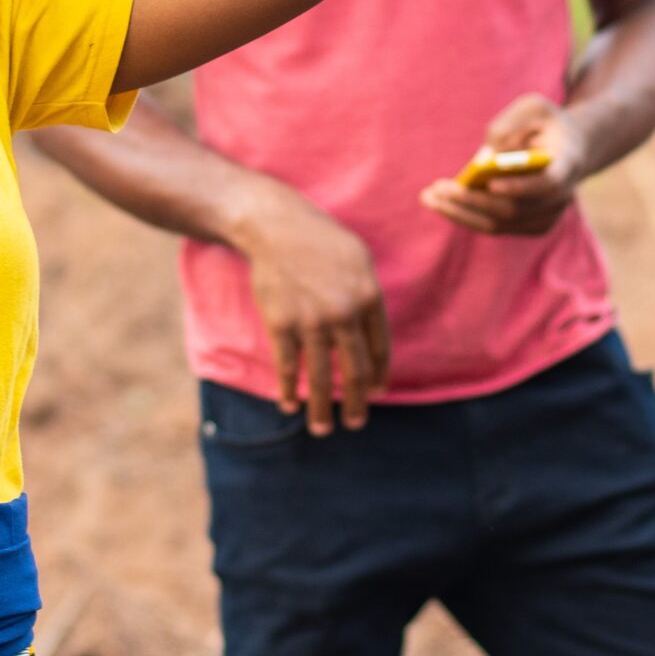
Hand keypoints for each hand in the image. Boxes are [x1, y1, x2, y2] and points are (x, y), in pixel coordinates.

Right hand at [231, 185, 390, 434]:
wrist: (275, 226)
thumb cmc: (320, 238)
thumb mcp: (359, 258)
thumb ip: (369, 296)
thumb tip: (373, 338)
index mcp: (369, 297)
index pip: (379, 349)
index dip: (378, 376)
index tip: (376, 393)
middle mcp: (344, 314)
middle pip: (354, 371)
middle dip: (357, 403)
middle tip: (356, 423)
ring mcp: (311, 321)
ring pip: (320, 377)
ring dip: (321, 408)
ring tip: (322, 429)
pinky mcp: (281, 324)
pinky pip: (287, 367)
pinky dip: (287, 390)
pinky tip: (289, 406)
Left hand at [421, 95, 586, 236]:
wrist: (565, 145)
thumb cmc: (543, 121)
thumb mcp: (531, 108)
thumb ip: (508, 127)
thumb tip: (481, 160)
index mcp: (568, 164)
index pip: (547, 184)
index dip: (520, 187)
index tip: (490, 182)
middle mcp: (561, 198)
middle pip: (513, 210)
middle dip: (473, 200)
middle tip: (438, 188)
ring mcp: (546, 216)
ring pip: (499, 224)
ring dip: (460, 212)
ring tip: (428, 196)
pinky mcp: (529, 225)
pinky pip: (493, 227)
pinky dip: (466, 216)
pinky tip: (441, 202)